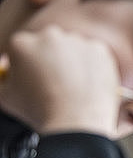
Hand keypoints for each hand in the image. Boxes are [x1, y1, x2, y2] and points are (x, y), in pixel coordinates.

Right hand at [0, 26, 119, 136]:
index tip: (36, 80)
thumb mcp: (6, 97)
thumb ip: (2, 81)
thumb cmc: (39, 112)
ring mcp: (76, 41)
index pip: (23, 49)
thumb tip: (5, 75)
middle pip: (49, 46)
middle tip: (56, 84)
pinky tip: (87, 84)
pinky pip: (94, 56)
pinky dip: (93, 67)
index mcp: (22, 43)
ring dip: (73, 63)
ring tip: (73, 88)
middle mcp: (49, 36)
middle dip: (51, 61)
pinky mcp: (99, 50)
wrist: (75, 121)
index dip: (29, 66)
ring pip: (73, 49)